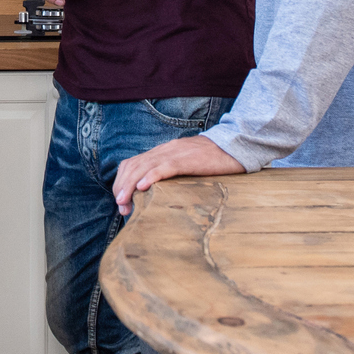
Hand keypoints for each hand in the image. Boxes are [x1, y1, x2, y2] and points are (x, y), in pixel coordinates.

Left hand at [112, 135, 243, 214]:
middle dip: (121, 187)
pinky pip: (164, 167)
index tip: (122, 202)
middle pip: (132, 166)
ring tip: (124, 202)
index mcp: (161, 153)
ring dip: (129, 185)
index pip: (131, 164)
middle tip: (121, 207)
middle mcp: (163, 151)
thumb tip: (155, 193)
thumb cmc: (211, 160)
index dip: (121, 182)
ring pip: (143, 167)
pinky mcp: (186, 160)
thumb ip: (170, 173)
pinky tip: (142, 187)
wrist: (233, 145)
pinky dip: (150, 176)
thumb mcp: (184, 165)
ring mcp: (173, 154)